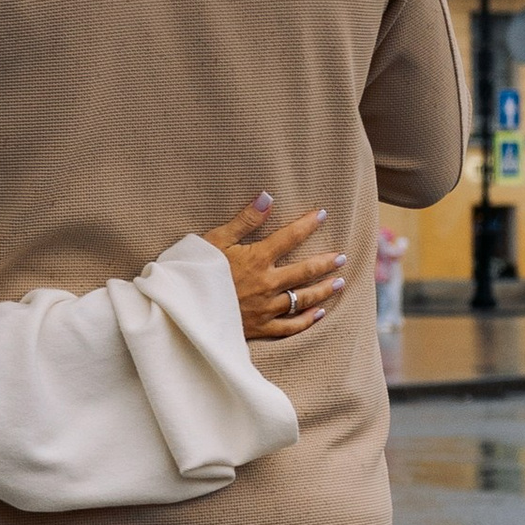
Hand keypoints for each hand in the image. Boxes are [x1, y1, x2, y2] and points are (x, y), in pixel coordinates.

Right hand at [200, 195, 346, 342]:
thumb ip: (245, 219)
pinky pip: (289, 327)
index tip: (323, 215)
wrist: (182, 309)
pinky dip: (306, 320)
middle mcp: (267, 284)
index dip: (308, 224)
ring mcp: (265, 308)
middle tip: (342, 258)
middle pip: (305, 272)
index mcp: (257, 259)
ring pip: (302, 299)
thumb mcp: (215, 239)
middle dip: (326, 263)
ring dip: (324, 290)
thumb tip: (267, 196)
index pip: (290, 238)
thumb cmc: (195, 271)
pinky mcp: (260, 329)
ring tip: (339, 282)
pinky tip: (319, 314)